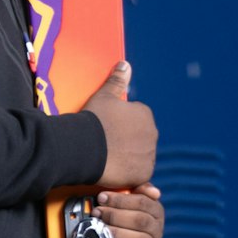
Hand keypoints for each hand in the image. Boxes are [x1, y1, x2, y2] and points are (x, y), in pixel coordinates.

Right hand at [81, 61, 156, 188]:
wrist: (85, 147)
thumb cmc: (94, 120)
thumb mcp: (103, 96)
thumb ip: (117, 80)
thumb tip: (125, 64)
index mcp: (145, 114)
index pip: (136, 118)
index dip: (120, 124)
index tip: (107, 128)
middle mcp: (152, 134)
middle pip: (139, 138)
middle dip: (127, 140)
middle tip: (107, 143)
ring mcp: (149, 155)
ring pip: (139, 155)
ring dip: (128, 156)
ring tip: (109, 156)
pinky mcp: (143, 173)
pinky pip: (138, 172)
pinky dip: (128, 171)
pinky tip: (114, 168)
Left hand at [94, 182, 164, 237]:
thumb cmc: (123, 215)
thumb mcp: (129, 199)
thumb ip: (137, 189)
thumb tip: (155, 192)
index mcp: (155, 211)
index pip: (142, 202)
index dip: (120, 199)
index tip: (101, 197)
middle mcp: (157, 229)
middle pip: (141, 221)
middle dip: (115, 215)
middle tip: (97, 213)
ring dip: (119, 234)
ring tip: (103, 230)